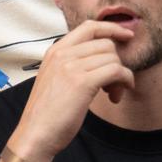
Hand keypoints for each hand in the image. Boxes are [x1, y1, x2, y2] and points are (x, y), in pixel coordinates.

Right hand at [5, 21, 134, 161]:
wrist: (35, 134)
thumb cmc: (48, 112)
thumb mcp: (55, 77)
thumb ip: (72, 63)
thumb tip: (101, 58)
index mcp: (55, 50)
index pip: (89, 27)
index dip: (111, 28)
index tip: (126, 36)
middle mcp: (62, 53)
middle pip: (105, 43)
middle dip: (117, 62)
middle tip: (113, 84)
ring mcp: (71, 66)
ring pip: (112, 57)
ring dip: (121, 77)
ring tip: (112, 94)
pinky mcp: (82, 82)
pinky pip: (116, 70)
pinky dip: (124, 81)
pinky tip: (116, 96)